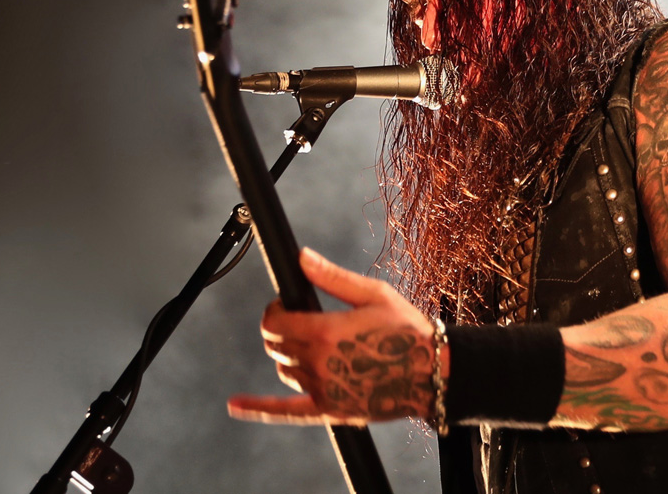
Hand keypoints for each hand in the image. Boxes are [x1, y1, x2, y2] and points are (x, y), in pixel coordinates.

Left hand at [227, 247, 435, 424]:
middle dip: (280, 329)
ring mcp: (324, 390)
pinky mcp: (330, 411)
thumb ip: (332, 277)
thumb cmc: (407, 328)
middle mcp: (319, 364)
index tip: (286, 305)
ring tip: (312, 345)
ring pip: (284, 370)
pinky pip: (287, 411)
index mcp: (326, 332)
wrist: (432, 372)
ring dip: (288, 356)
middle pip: (275, 346)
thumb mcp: (373, 294)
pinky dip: (258, 409)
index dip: (274, 311)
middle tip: (298, 320)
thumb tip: (302, 256)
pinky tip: (235, 405)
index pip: (274, 323)